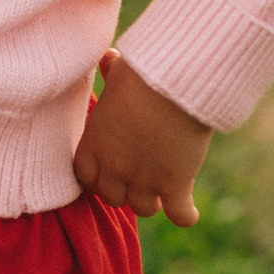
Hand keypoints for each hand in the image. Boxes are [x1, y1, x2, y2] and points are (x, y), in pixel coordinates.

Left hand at [74, 49, 213, 225]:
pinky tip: (188, 211)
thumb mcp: (120, 71)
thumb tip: (109, 57)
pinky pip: (178, 215)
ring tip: (162, 188)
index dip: (97, 176)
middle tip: (138, 178)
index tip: (109, 171)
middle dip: (124, 190)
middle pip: (112, 197)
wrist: (174, 84)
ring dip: (152, 200)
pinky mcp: (175, 185)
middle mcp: (116, 166)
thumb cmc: (143, 72)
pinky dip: (185, 215)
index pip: (85, 176)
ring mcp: (145, 179)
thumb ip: (110, 71)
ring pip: (143, 208)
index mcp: (96, 141)